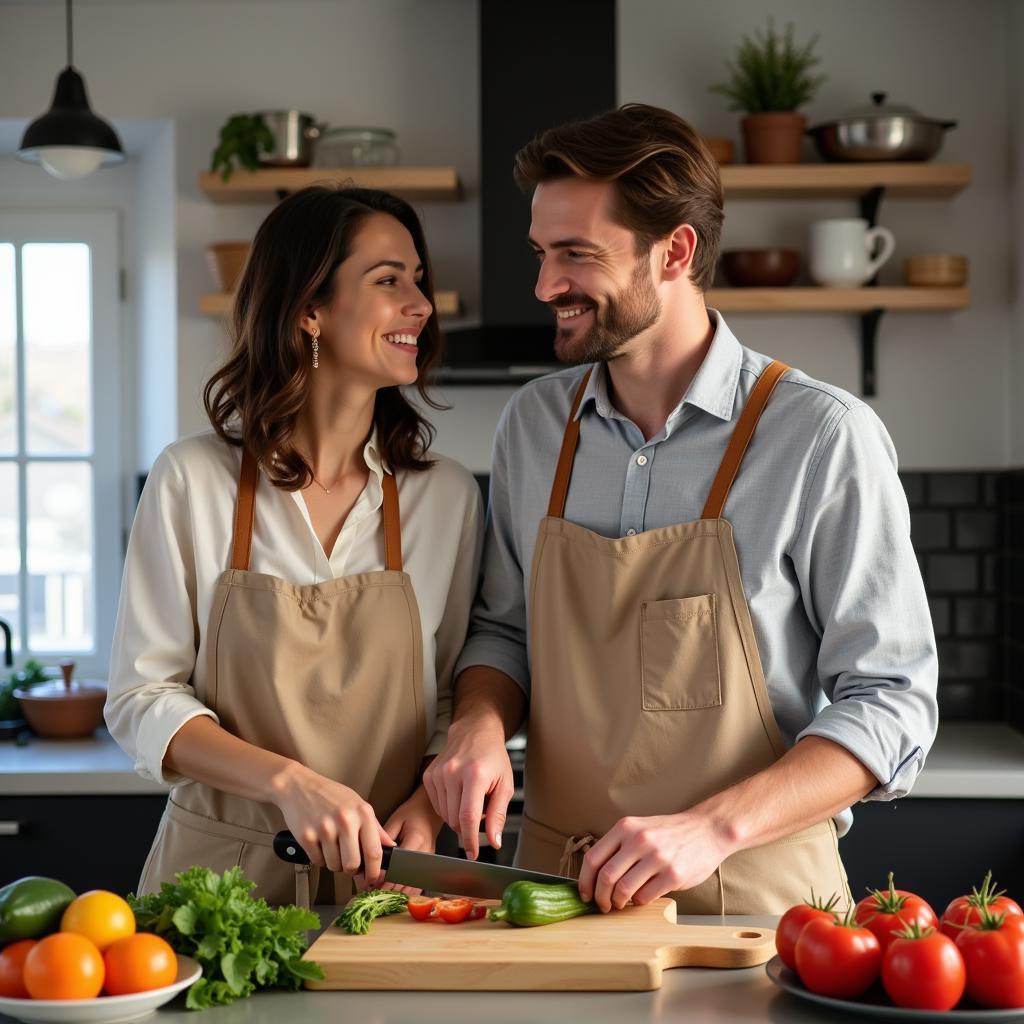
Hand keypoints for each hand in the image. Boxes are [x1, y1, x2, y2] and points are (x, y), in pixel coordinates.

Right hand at [272, 762, 393, 883]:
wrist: (299, 786)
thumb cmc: (331, 796)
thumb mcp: (358, 805)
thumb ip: (375, 828)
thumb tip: (390, 848)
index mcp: (362, 813)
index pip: (374, 852)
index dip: (374, 872)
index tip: (372, 880)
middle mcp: (345, 820)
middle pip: (353, 864)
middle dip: (352, 870)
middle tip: (349, 864)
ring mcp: (324, 828)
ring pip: (334, 866)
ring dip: (334, 863)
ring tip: (332, 846)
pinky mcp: (306, 836)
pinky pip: (318, 861)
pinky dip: (320, 858)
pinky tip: (320, 843)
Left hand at [373, 786, 443, 894]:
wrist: (428, 810)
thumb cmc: (411, 813)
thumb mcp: (395, 821)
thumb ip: (384, 839)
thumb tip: (371, 857)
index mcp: (416, 839)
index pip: (400, 864)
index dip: (387, 876)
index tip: (375, 883)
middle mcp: (426, 852)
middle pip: (408, 878)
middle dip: (390, 887)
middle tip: (374, 892)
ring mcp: (429, 860)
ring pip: (414, 884)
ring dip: (398, 891)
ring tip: (382, 893)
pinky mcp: (429, 864)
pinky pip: (419, 883)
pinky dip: (407, 889)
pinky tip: (396, 891)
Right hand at [422, 718, 513, 859]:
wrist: (475, 733)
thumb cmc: (493, 758)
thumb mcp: (505, 785)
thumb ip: (498, 815)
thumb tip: (494, 841)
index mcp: (474, 774)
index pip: (469, 817)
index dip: (471, 840)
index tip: (473, 854)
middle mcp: (453, 772)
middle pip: (455, 820)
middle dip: (468, 825)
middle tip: (480, 809)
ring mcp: (438, 773)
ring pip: (445, 816)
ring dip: (457, 816)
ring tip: (469, 797)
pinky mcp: (429, 775)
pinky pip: (437, 806)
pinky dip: (448, 807)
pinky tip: (457, 792)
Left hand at [577, 811, 732, 912]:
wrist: (707, 830)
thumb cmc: (669, 833)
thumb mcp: (639, 828)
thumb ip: (619, 846)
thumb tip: (594, 875)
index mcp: (626, 827)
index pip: (593, 858)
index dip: (584, 881)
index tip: (585, 894)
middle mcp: (639, 840)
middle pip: (606, 877)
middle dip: (600, 897)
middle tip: (602, 905)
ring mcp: (657, 857)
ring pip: (623, 890)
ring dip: (617, 903)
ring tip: (620, 904)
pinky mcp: (673, 875)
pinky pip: (644, 897)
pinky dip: (637, 903)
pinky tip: (640, 898)